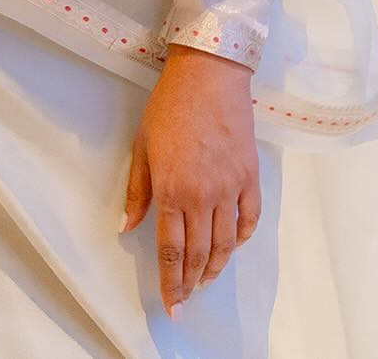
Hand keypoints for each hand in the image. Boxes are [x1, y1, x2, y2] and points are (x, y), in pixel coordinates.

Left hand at [120, 45, 261, 317]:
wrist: (208, 74)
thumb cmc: (170, 105)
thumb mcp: (142, 145)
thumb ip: (138, 190)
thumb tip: (127, 225)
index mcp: (171, 190)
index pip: (172, 250)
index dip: (172, 282)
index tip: (172, 303)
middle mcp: (202, 195)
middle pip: (199, 253)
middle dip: (192, 282)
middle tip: (187, 297)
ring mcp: (229, 187)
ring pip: (226, 243)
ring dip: (217, 267)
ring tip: (208, 279)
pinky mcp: (249, 176)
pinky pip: (249, 218)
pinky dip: (242, 237)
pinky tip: (233, 244)